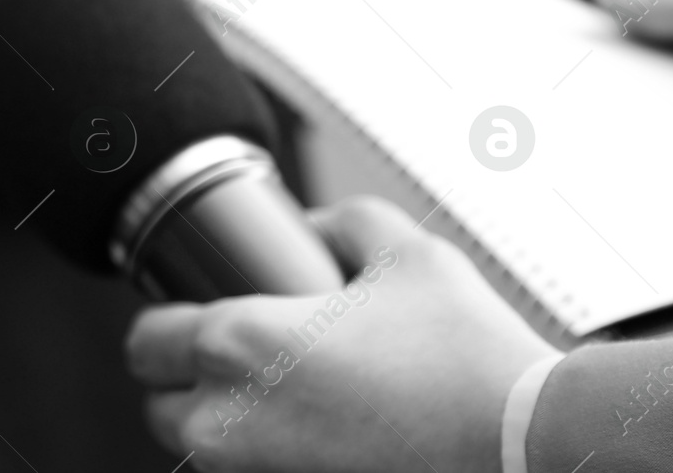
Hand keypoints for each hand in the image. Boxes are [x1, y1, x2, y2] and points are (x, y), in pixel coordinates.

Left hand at [125, 197, 556, 472]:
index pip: (145, 343)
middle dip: (183, 386)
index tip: (186, 321)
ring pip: (203, 455)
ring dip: (223, 427)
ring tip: (279, 399)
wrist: (527, 446)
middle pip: (159, 411)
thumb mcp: (406, 251)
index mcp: (238, 345)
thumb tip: (313, 226)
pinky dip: (267, 460)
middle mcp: (230, 422)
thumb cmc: (466, 355)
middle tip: (230, 363)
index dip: (161, 327)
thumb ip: (344, 222)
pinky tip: (315, 435)